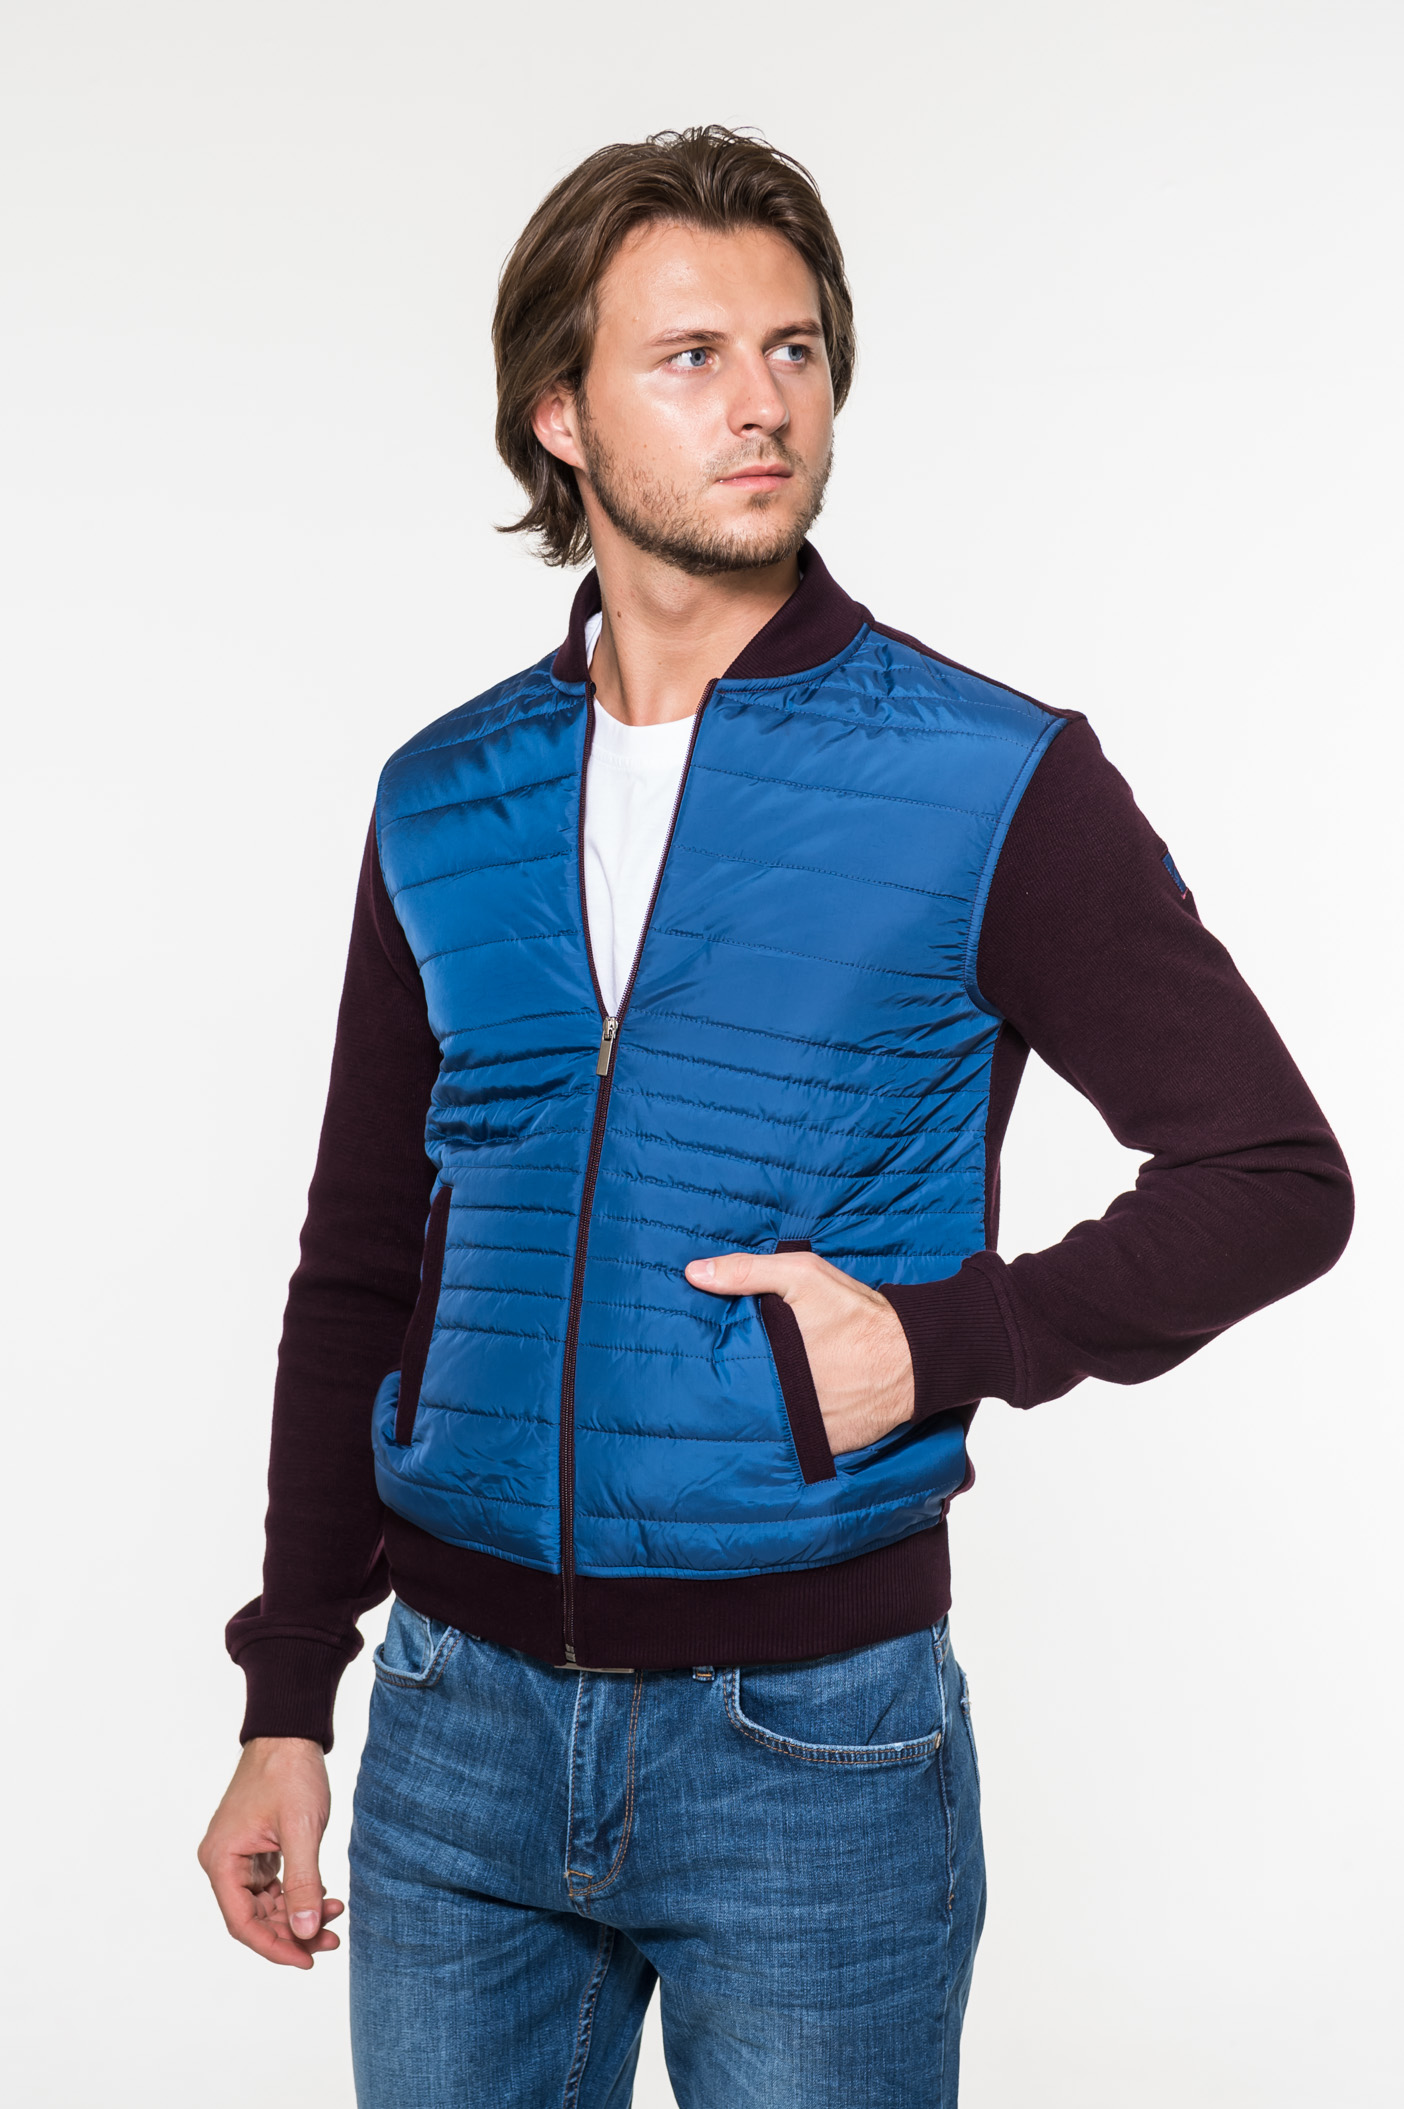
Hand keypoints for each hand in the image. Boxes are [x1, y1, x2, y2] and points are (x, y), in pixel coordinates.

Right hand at [198, 1737, 341, 1968]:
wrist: (290, 1733)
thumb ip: (303, 1884)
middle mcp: (223, 1862)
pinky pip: (275, 1886)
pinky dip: (300, 1894)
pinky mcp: (257, 1850)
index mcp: (221, 1860)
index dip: (274, 1947)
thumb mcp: (302, 1830)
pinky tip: (327, 1896)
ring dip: (300, 1914)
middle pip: (255, 1918)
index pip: (242, 1923)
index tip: (306, 1960)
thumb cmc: (290, 1774)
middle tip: (332, 1939)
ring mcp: (239, 1856)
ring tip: (337, 1916)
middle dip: (294, 1931)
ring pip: (268, 1905)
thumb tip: (306, 1933)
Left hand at [685, 1248, 914, 1454]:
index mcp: (770, 1358)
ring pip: (765, 1425)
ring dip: (756, 1417)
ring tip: (738, 1409)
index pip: (722, 1370)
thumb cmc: (855, 1312)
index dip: (706, 1368)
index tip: (690, 1362)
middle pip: (740, 1400)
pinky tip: (778, 1424)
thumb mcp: (802, 1275)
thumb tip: (693, 1274)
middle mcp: (783, 1398)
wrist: (913, 1355)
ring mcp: (804, 1427)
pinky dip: (787, 1436)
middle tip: (708, 1389)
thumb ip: (747, 1272)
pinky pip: (795, 1445)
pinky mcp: (825, 1446)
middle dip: (728, 1394)